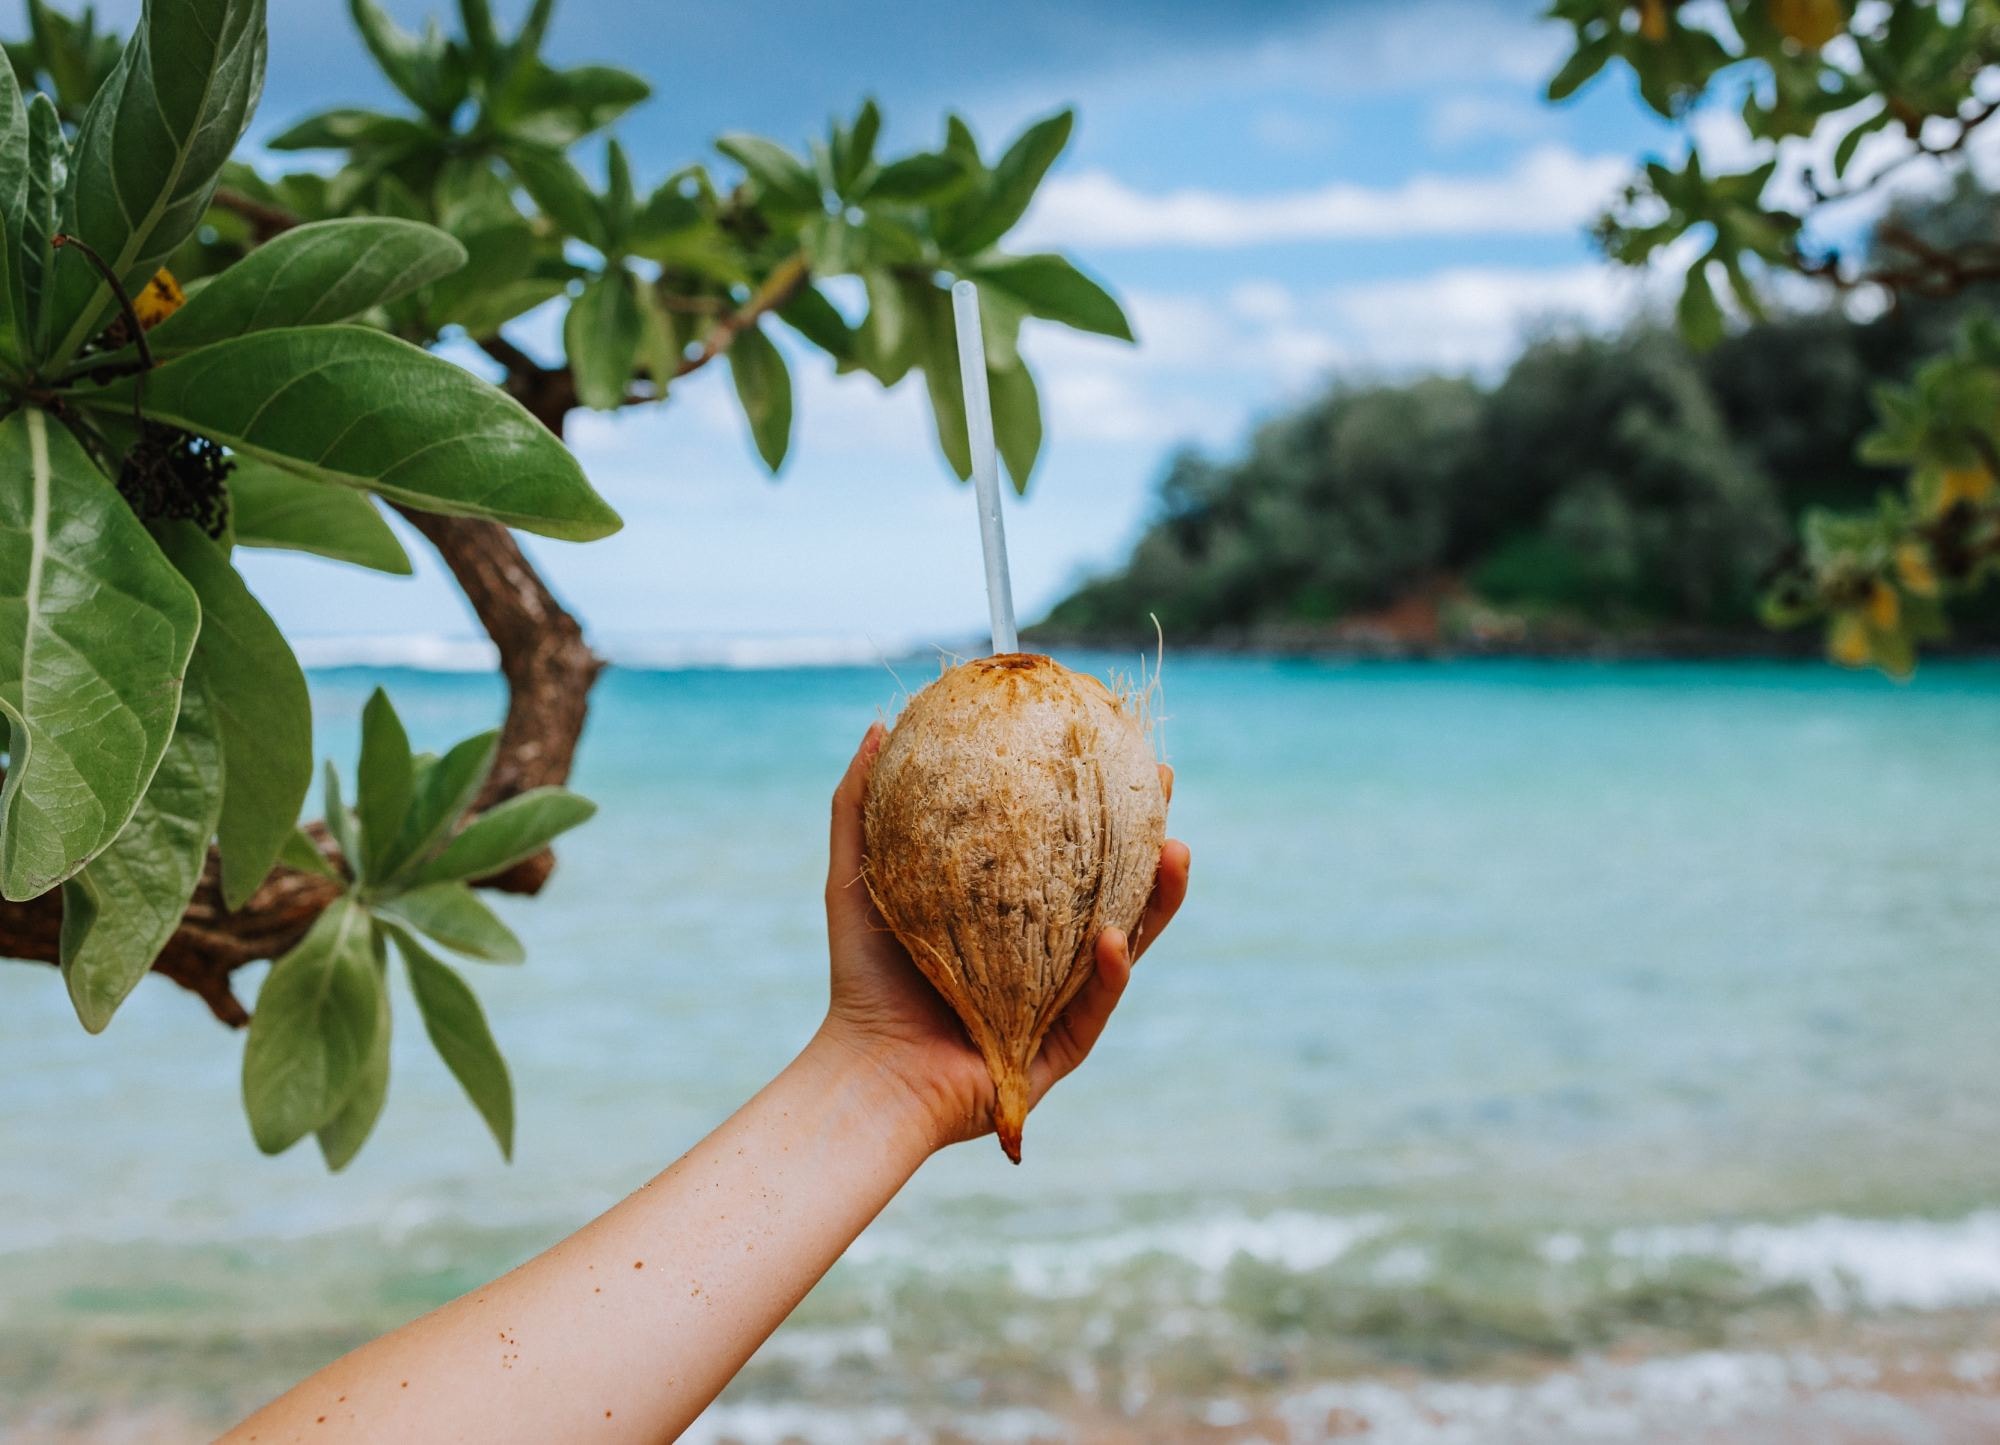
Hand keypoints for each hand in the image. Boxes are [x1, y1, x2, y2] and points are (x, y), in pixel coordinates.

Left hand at [817, 721, 1190, 1152]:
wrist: (867, 1070)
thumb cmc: (863, 977)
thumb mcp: (858, 877)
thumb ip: (861, 806)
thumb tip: (879, 724)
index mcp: (1016, 914)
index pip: (1070, 849)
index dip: (1099, 801)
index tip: (1118, 747)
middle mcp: (1049, 952)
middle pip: (1117, 885)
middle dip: (1151, 836)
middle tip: (1163, 786)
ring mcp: (1064, 999)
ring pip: (1130, 940)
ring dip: (1160, 898)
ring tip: (1176, 851)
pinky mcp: (1065, 1046)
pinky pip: (1098, 1002)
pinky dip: (1110, 969)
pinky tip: (1111, 936)